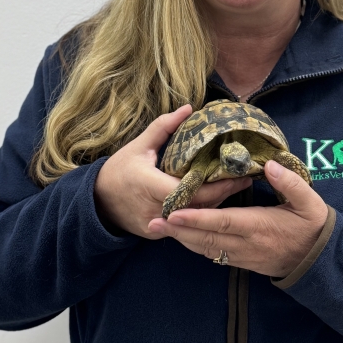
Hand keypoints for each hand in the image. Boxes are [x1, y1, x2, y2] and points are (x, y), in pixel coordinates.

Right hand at [94, 105, 251, 238]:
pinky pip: (185, 225)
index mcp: (150, 185)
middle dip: (224, 194)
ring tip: (237, 188)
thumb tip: (189, 108)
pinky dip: (200, 213)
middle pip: (198, 207)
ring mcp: (157, 225)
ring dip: (215, 205)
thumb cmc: (119, 170)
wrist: (96, 202)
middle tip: (245, 180)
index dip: (216, 186)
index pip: (190, 190)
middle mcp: (155, 209)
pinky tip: (217, 202)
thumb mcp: (139, 145)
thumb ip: (164, 127)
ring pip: (194, 218)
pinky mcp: (158, 234)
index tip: (237, 175)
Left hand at [148, 159, 329, 277]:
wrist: (318, 261)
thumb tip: (270, 164)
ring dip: (180, 239)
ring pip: (205, 248)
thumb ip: (289, 183)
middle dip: (177, 231)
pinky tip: (180, 236)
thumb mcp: (308, 202)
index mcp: (259, 226)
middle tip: (151, 223)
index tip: (174, 213)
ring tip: (157, 228)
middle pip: (205, 238)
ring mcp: (242, 255)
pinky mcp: (241, 261)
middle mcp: (246, 243)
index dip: (196, 219)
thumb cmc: (312, 226)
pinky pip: (212, 254)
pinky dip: (194, 245)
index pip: (222, 222)